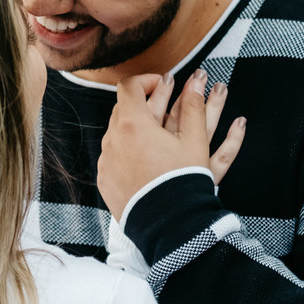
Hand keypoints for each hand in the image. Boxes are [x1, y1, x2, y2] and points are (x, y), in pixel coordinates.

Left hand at [98, 69, 245, 220]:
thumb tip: (198, 81)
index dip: (147, 80)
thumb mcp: (195, 140)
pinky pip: (114, 156)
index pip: (129, 86)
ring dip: (135, 127)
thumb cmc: (183, 180)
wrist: (168, 223)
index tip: (164, 84)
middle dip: (144, 102)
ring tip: (158, 135)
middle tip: (165, 103)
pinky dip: (128, 152)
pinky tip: (145, 159)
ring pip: (117, 133)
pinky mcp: (105, 179)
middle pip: (123, 108)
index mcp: (132, 124)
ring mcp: (106, 160)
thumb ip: (194, 106)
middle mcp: (112, 139)